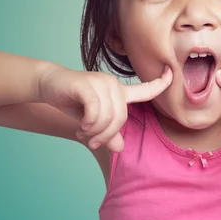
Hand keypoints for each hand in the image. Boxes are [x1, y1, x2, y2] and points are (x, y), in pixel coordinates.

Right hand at [38, 65, 172, 151]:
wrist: (49, 85)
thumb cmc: (73, 102)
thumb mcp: (92, 121)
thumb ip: (108, 131)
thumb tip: (120, 148)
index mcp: (120, 92)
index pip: (146, 88)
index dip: (161, 82)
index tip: (171, 71)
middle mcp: (114, 85)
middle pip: (121, 117)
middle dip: (107, 134)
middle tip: (93, 142)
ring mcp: (101, 82)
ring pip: (108, 116)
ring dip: (95, 131)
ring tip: (84, 133)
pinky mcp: (88, 84)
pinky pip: (96, 110)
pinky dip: (89, 122)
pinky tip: (81, 126)